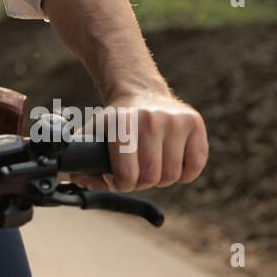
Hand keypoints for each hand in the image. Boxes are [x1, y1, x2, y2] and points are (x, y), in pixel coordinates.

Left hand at [71, 90, 207, 192]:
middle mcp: (150, 119)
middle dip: (141, 182)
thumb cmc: (115, 122)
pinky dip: (184, 173)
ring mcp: (175, 120)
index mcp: (122, 123)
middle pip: (151, 178)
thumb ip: (81, 166)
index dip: (122, 184)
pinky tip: (171, 161)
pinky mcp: (195, 123)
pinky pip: (194, 166)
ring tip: (151, 165)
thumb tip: (96, 185)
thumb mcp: (91, 137)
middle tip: (136, 171)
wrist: (140, 92)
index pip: (127, 176)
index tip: (120, 178)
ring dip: (161, 179)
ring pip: (172, 175)